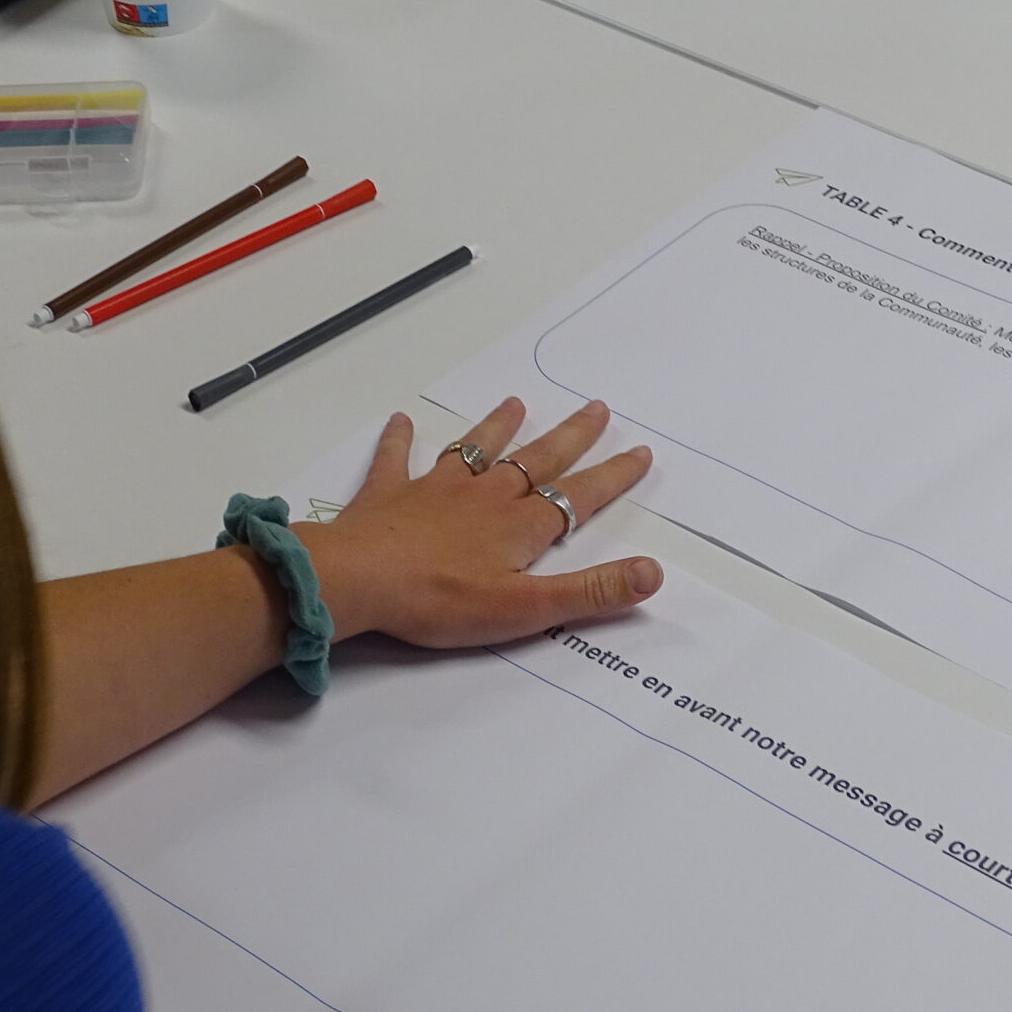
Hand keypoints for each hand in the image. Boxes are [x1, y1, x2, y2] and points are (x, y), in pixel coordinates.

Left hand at [302, 398, 659, 646]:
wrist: (357, 580)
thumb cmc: (441, 601)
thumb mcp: (525, 608)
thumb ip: (590, 592)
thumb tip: (653, 571)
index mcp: (519, 526)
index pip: (578, 497)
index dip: (612, 476)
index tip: (640, 451)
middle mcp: (484, 497)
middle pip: (536, 460)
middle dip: (570, 436)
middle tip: (596, 407)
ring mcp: (434, 490)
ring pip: (475, 450)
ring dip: (497, 427)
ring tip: (517, 403)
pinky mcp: (388, 494)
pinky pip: (396, 459)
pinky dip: (400, 440)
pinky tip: (400, 421)